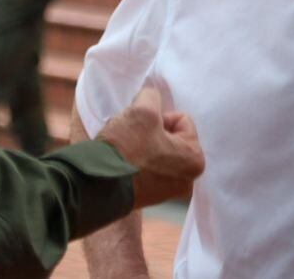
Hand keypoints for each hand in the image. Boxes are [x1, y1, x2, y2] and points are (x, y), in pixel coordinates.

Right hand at [96, 86, 203, 209]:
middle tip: (133, 136)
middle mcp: (187, 180)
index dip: (160, 117)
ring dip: (142, 145)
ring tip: (126, 149)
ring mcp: (168, 191)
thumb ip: (153, 96)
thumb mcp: (143, 109)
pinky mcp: (149, 197)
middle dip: (151, 132)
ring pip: (157, 150)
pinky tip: (123, 161)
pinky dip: (137, 161)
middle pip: (170, 137)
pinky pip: (148, 167)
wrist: (98, 182)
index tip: (143, 128)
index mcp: (195, 160)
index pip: (181, 120)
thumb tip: (151, 98)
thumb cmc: (127, 148)